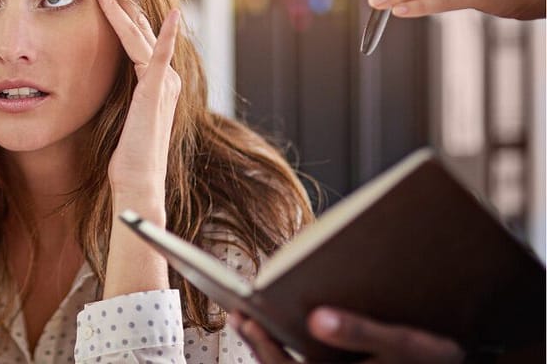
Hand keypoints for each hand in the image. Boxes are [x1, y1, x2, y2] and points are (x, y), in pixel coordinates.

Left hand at [95, 0, 181, 204]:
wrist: (138, 181)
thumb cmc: (126, 157)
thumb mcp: (119, 118)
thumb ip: (117, 97)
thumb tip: (96, 83)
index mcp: (156, 83)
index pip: (138, 39)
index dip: (121, 15)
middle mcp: (166, 79)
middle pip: (142, 30)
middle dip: (122, 3)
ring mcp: (164, 83)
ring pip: (142, 35)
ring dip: (125, 9)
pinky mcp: (158, 90)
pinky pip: (159, 55)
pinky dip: (164, 34)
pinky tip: (170, 14)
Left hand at [230, 308, 464, 363]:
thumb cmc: (434, 358)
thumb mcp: (407, 344)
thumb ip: (363, 332)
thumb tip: (317, 318)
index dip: (264, 349)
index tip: (247, 319)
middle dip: (258, 344)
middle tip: (237, 314)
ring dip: (265, 346)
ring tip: (247, 317)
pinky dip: (282, 348)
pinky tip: (273, 328)